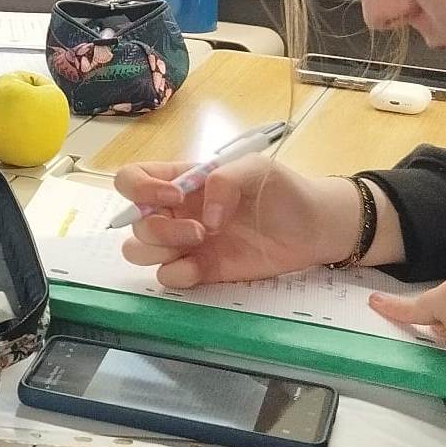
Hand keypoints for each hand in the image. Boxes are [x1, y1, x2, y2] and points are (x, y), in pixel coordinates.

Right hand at [116, 155, 371, 286]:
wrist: (313, 230)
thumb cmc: (283, 191)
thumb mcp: (256, 169)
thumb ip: (224, 181)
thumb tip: (205, 218)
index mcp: (180, 180)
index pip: (131, 179)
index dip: (140, 189)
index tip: (174, 197)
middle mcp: (175, 211)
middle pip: (133, 222)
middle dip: (159, 228)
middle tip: (200, 230)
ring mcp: (185, 244)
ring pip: (139, 250)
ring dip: (160, 249)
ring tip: (200, 244)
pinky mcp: (200, 271)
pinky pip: (166, 277)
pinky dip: (175, 274)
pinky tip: (199, 269)